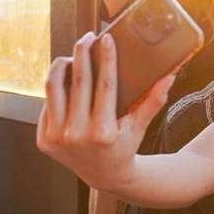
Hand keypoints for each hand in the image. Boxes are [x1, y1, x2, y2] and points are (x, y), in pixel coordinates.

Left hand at [36, 32, 175, 190]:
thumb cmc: (124, 146)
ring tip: (72, 56)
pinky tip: (65, 80)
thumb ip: (154, 100)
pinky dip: (56, 88)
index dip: (106, 59)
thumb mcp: (140, 126)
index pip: (104, 86)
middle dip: (82, 53)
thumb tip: (169, 75)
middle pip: (78, 82)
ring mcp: (57, 138)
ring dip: (62, 65)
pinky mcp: (44, 139)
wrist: (103, 176)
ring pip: (54, 88)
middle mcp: (77, 136)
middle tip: (87, 38)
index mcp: (103, 132)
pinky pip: (47, 104)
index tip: (106, 39)